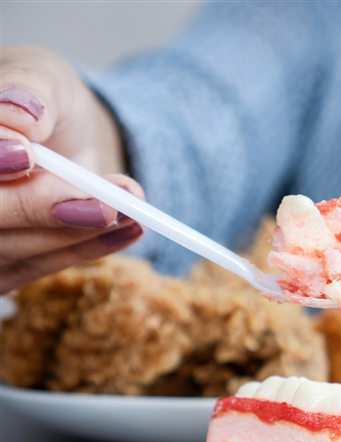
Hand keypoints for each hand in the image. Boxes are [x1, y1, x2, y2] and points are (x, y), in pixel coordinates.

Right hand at [0, 46, 144, 293]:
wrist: (62, 132)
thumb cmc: (41, 96)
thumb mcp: (41, 74)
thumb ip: (28, 90)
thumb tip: (19, 117)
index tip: (25, 156)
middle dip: (36, 208)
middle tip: (102, 202)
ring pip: (5, 250)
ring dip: (72, 233)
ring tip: (128, 210)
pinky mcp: (1, 264)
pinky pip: (33, 268)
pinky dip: (84, 249)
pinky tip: (127, 230)